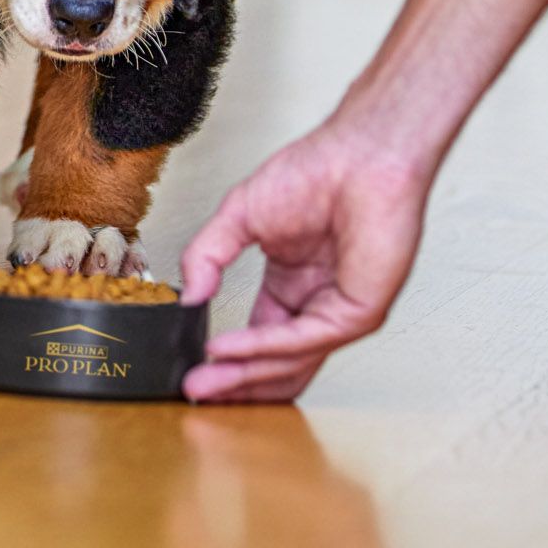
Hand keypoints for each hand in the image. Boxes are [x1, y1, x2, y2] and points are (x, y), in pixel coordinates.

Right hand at [177, 116, 431, 403]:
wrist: (360, 153)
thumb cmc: (317, 170)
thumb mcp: (239, 216)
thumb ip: (207, 256)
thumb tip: (188, 298)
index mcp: (294, 284)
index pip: (260, 339)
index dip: (226, 360)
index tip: (191, 371)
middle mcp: (318, 303)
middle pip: (276, 364)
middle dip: (233, 384)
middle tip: (194, 394)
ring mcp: (341, 311)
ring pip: (289, 362)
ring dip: (243, 376)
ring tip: (204, 385)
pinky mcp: (359, 312)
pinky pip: (304, 340)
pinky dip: (262, 348)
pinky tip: (228, 349)